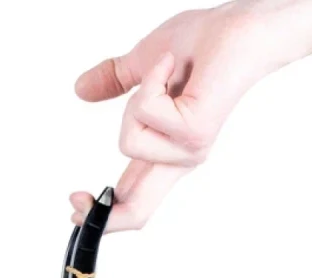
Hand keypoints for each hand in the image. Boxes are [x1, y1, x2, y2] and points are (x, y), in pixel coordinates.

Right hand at [71, 3, 274, 231]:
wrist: (240, 27)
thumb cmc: (204, 43)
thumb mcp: (141, 67)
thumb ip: (113, 82)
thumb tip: (81, 89)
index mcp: (162, 153)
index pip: (132, 201)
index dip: (99, 216)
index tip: (72, 207)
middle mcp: (177, 159)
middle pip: (137, 213)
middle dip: (99, 215)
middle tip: (73, 199)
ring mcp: (188, 151)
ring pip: (128, 142)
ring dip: (136, 101)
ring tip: (162, 75)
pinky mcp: (195, 133)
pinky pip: (146, 113)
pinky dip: (151, 80)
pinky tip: (171, 66)